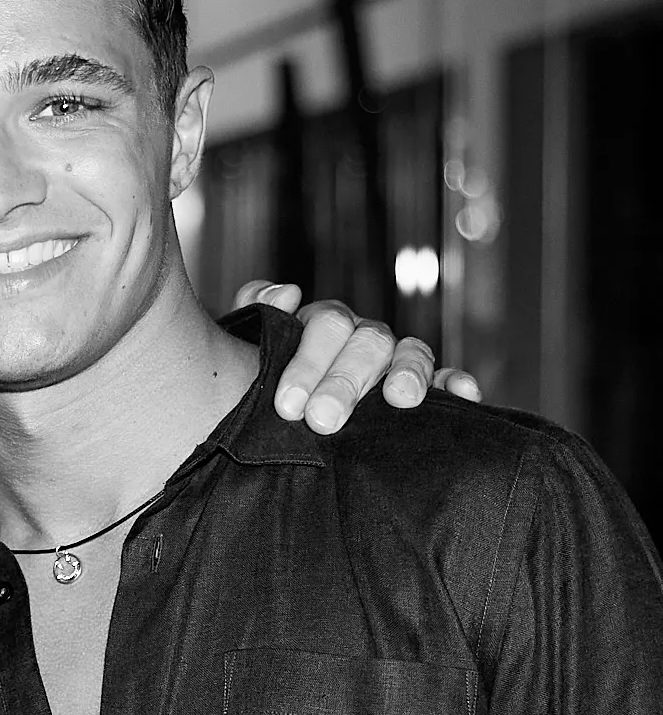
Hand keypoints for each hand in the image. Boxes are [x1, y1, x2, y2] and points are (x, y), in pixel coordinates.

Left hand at [236, 279, 482, 434]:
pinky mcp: (423, 386)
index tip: (287, 405)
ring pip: (410, 353)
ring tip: (399, 398)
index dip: (308, 363)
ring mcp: (395, 360)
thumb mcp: (251, 347)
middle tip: (322, 420)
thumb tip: (288, 292)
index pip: (326, 325)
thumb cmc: (262, 384)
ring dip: (408, 373)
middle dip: (345, 382)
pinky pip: (444, 377)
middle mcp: (362, 337)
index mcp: (324, 325)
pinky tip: (464, 392)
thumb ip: (258, 311)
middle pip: (367, 343)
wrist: (280, 422)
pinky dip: (454, 381)